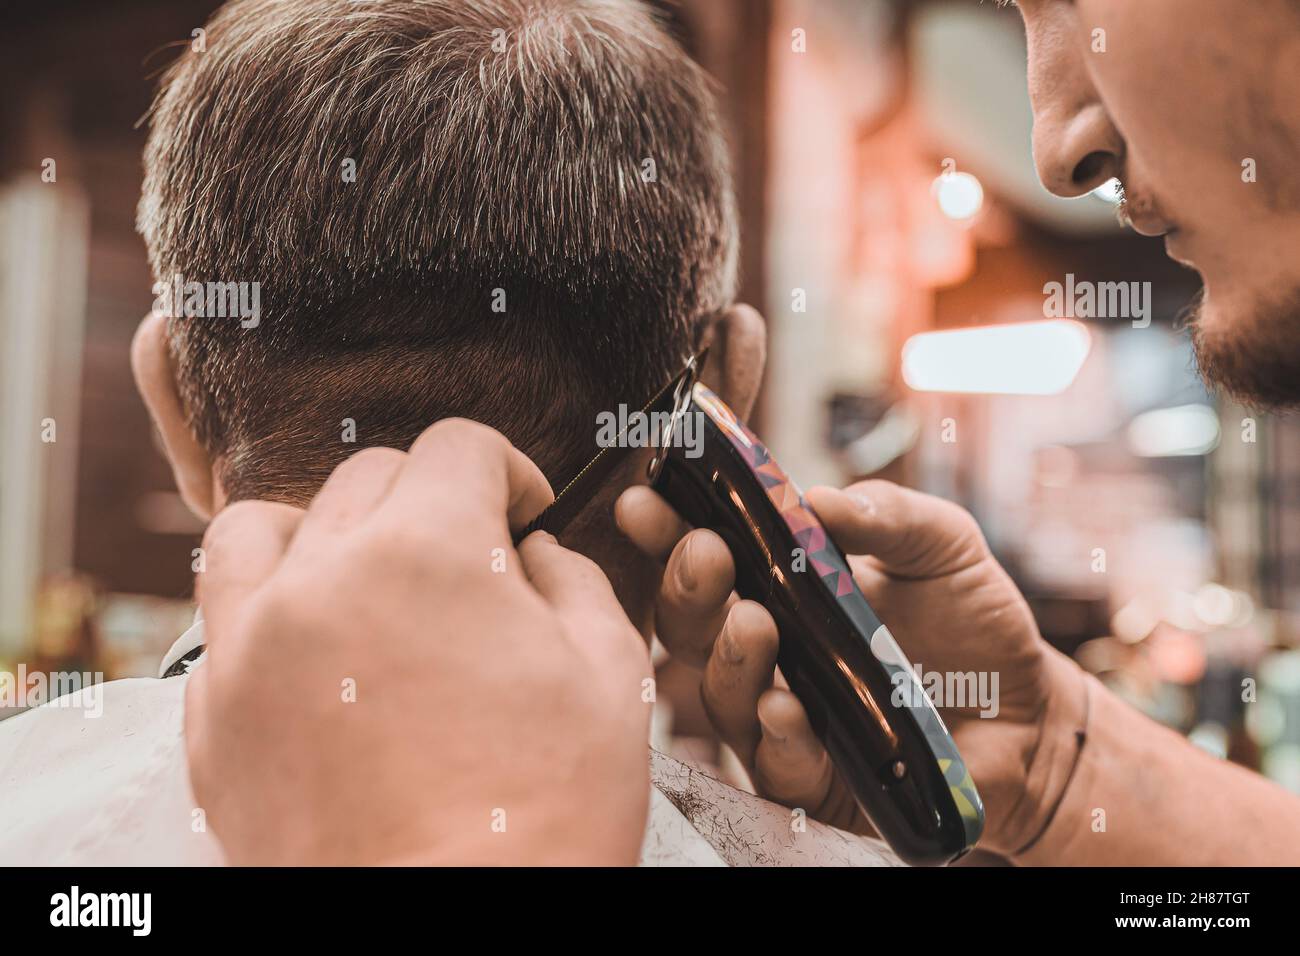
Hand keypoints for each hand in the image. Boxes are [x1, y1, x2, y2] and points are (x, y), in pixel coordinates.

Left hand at [186, 420, 653, 865]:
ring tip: (363, 587)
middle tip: (467, 569)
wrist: (449, 938)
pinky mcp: (214, 720)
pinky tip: (321, 663)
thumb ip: (573, 580)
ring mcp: (252, 648)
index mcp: (428, 552)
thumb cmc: (542, 819)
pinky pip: (225, 624)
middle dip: (430, 503)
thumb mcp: (609, 676)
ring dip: (321, 536)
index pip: (459, 446)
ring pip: (261, 528)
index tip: (522, 517)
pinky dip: (270, 618)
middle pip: (368, 477)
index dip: (508, 472)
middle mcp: (323, 579)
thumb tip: (533, 553)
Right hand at [615, 479, 1086, 855]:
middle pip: (692, 624)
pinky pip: (776, 763)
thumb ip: (888, 514)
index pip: (706, 554)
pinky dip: (777, 734)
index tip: (644, 501)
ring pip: (722, 693)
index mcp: (781, 586)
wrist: (1028, 714)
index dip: (667, 530)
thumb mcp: (942, 546)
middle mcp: (768, 650)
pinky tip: (788, 707)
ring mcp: (783, 714)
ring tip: (753, 622)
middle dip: (686, 586)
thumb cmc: (973, 621)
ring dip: (728, 656)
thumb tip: (818, 497)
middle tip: (706, 552)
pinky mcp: (813, 777)